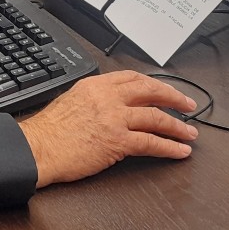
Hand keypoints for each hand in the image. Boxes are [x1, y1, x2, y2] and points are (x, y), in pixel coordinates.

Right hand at [18, 70, 197, 187]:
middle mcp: (108, 97)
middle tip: (188, 105)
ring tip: (190, 133)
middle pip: (150, 91)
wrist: (38, 148)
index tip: (164, 91)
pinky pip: (151, 142)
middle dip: (173, 98)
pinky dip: (169, 147)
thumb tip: (110, 106)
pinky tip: (180, 151)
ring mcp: (114, 118)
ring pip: (156, 117)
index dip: (153, 84)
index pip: (132, 78)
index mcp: (96, 85)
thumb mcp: (70, 100)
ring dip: (177, 126)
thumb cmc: (48, 131)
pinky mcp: (118, 141)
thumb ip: (94, 99)